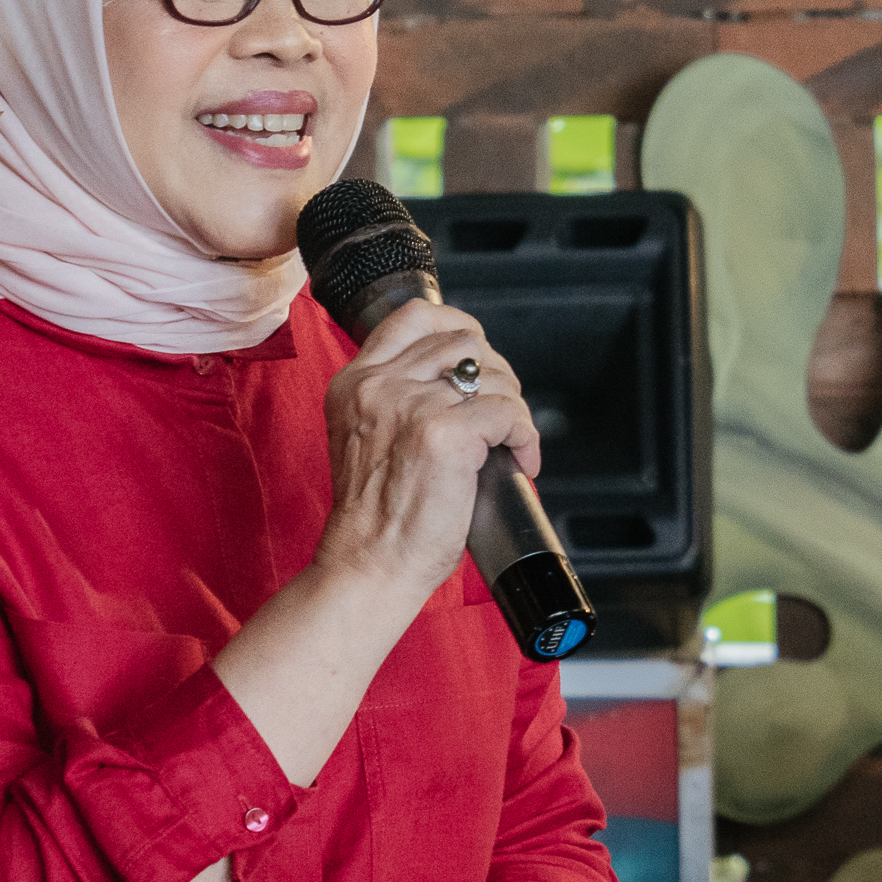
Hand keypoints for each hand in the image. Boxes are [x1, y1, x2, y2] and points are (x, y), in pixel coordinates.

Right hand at [315, 297, 539, 605]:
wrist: (369, 565)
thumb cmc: (375, 519)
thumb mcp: (367, 439)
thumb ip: (397, 400)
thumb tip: (460, 379)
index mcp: (355, 383)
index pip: (415, 317)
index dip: (459, 327)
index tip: (478, 357)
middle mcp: (379, 385)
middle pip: (463, 341)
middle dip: (496, 375)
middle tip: (500, 416)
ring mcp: (412, 405)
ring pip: (491, 375)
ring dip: (513, 408)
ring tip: (508, 444)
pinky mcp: (445, 434)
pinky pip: (509, 413)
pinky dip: (526, 437)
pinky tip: (520, 461)